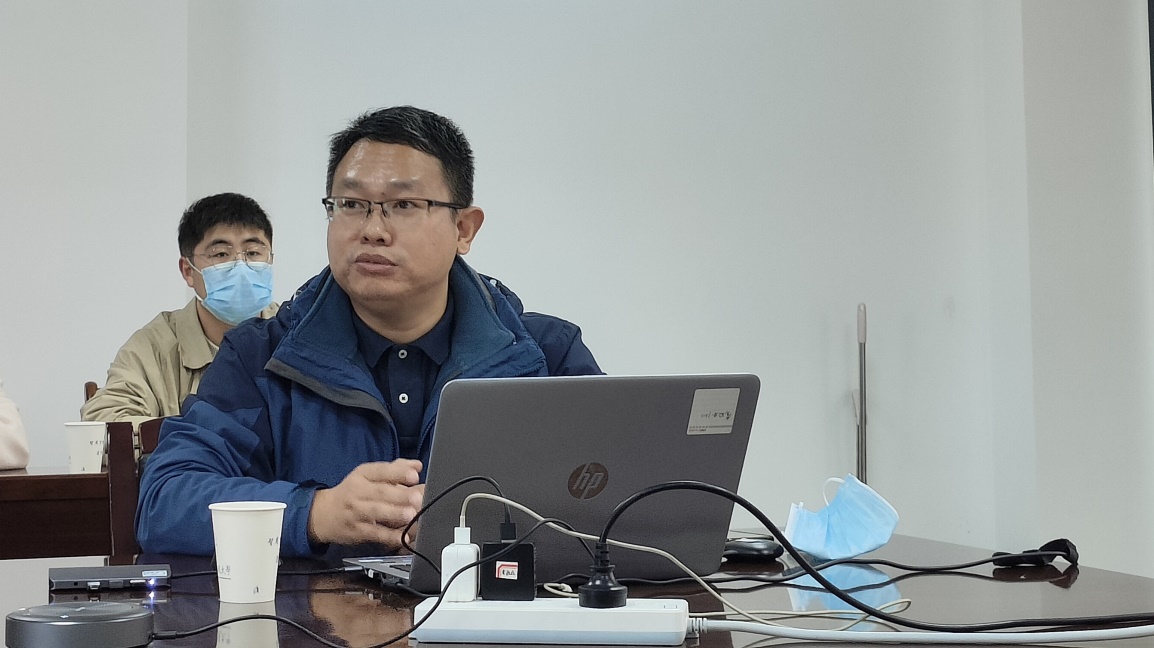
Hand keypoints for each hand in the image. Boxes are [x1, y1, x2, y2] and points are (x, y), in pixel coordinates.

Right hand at [307, 459, 423, 549]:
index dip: (398, 472)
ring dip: (394, 514)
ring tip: (410, 515)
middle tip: (417, 497)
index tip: (414, 475)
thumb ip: (395, 469)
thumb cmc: (352, 492)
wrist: (323, 514)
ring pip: (376, 512)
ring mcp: (356, 512)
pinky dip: (389, 537)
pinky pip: (375, 534)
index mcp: (363, 474)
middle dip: (400, 495)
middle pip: (380, 492)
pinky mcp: (357, 531)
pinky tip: (402, 538)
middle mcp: (358, 492)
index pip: (381, 471)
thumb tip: (417, 465)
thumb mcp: (368, 475)